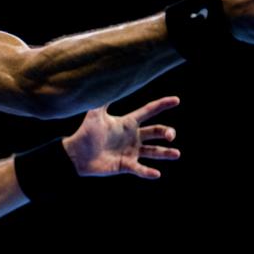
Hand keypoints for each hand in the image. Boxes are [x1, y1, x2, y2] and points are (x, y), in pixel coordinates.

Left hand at [63, 96, 180, 178]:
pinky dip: (148, 172)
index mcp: (128, 123)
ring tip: (177, 153)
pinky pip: (140, 169)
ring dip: (165, 153)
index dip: (162, 105)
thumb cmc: (85, 133)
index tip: (176, 100)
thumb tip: (108, 80)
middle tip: (171, 135)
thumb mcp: (95, 114)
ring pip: (153, 152)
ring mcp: (130, 151)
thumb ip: (102, 98)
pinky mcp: (126, 165)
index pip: (149, 111)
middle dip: (166, 132)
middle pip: (156, 132)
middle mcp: (133, 137)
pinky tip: (156, 173)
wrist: (76, 154)